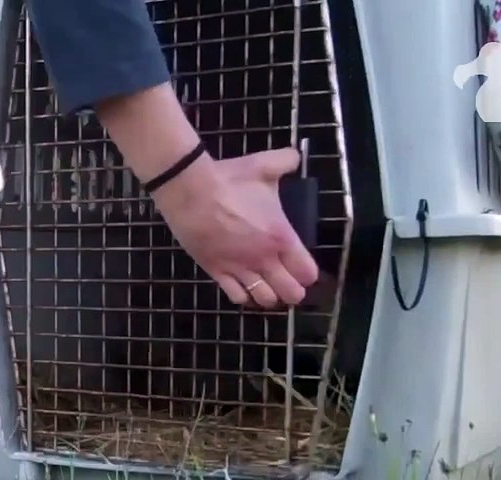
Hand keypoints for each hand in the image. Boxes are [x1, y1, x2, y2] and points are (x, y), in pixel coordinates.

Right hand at [150, 146, 318, 307]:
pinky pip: (236, 297)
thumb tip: (295, 158)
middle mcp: (263, 259)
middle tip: (289, 282)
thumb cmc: (230, 180)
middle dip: (294, 290)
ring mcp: (239, 268)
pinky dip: (244, 296)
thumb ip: (286, 162)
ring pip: (264, 299)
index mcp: (281, 236)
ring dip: (270, 296)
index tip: (305, 269)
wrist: (190, 191)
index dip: (309, 274)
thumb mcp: (265, 165)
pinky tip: (244, 287)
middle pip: (290, 292)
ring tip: (268, 286)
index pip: (307, 272)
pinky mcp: (216, 271)